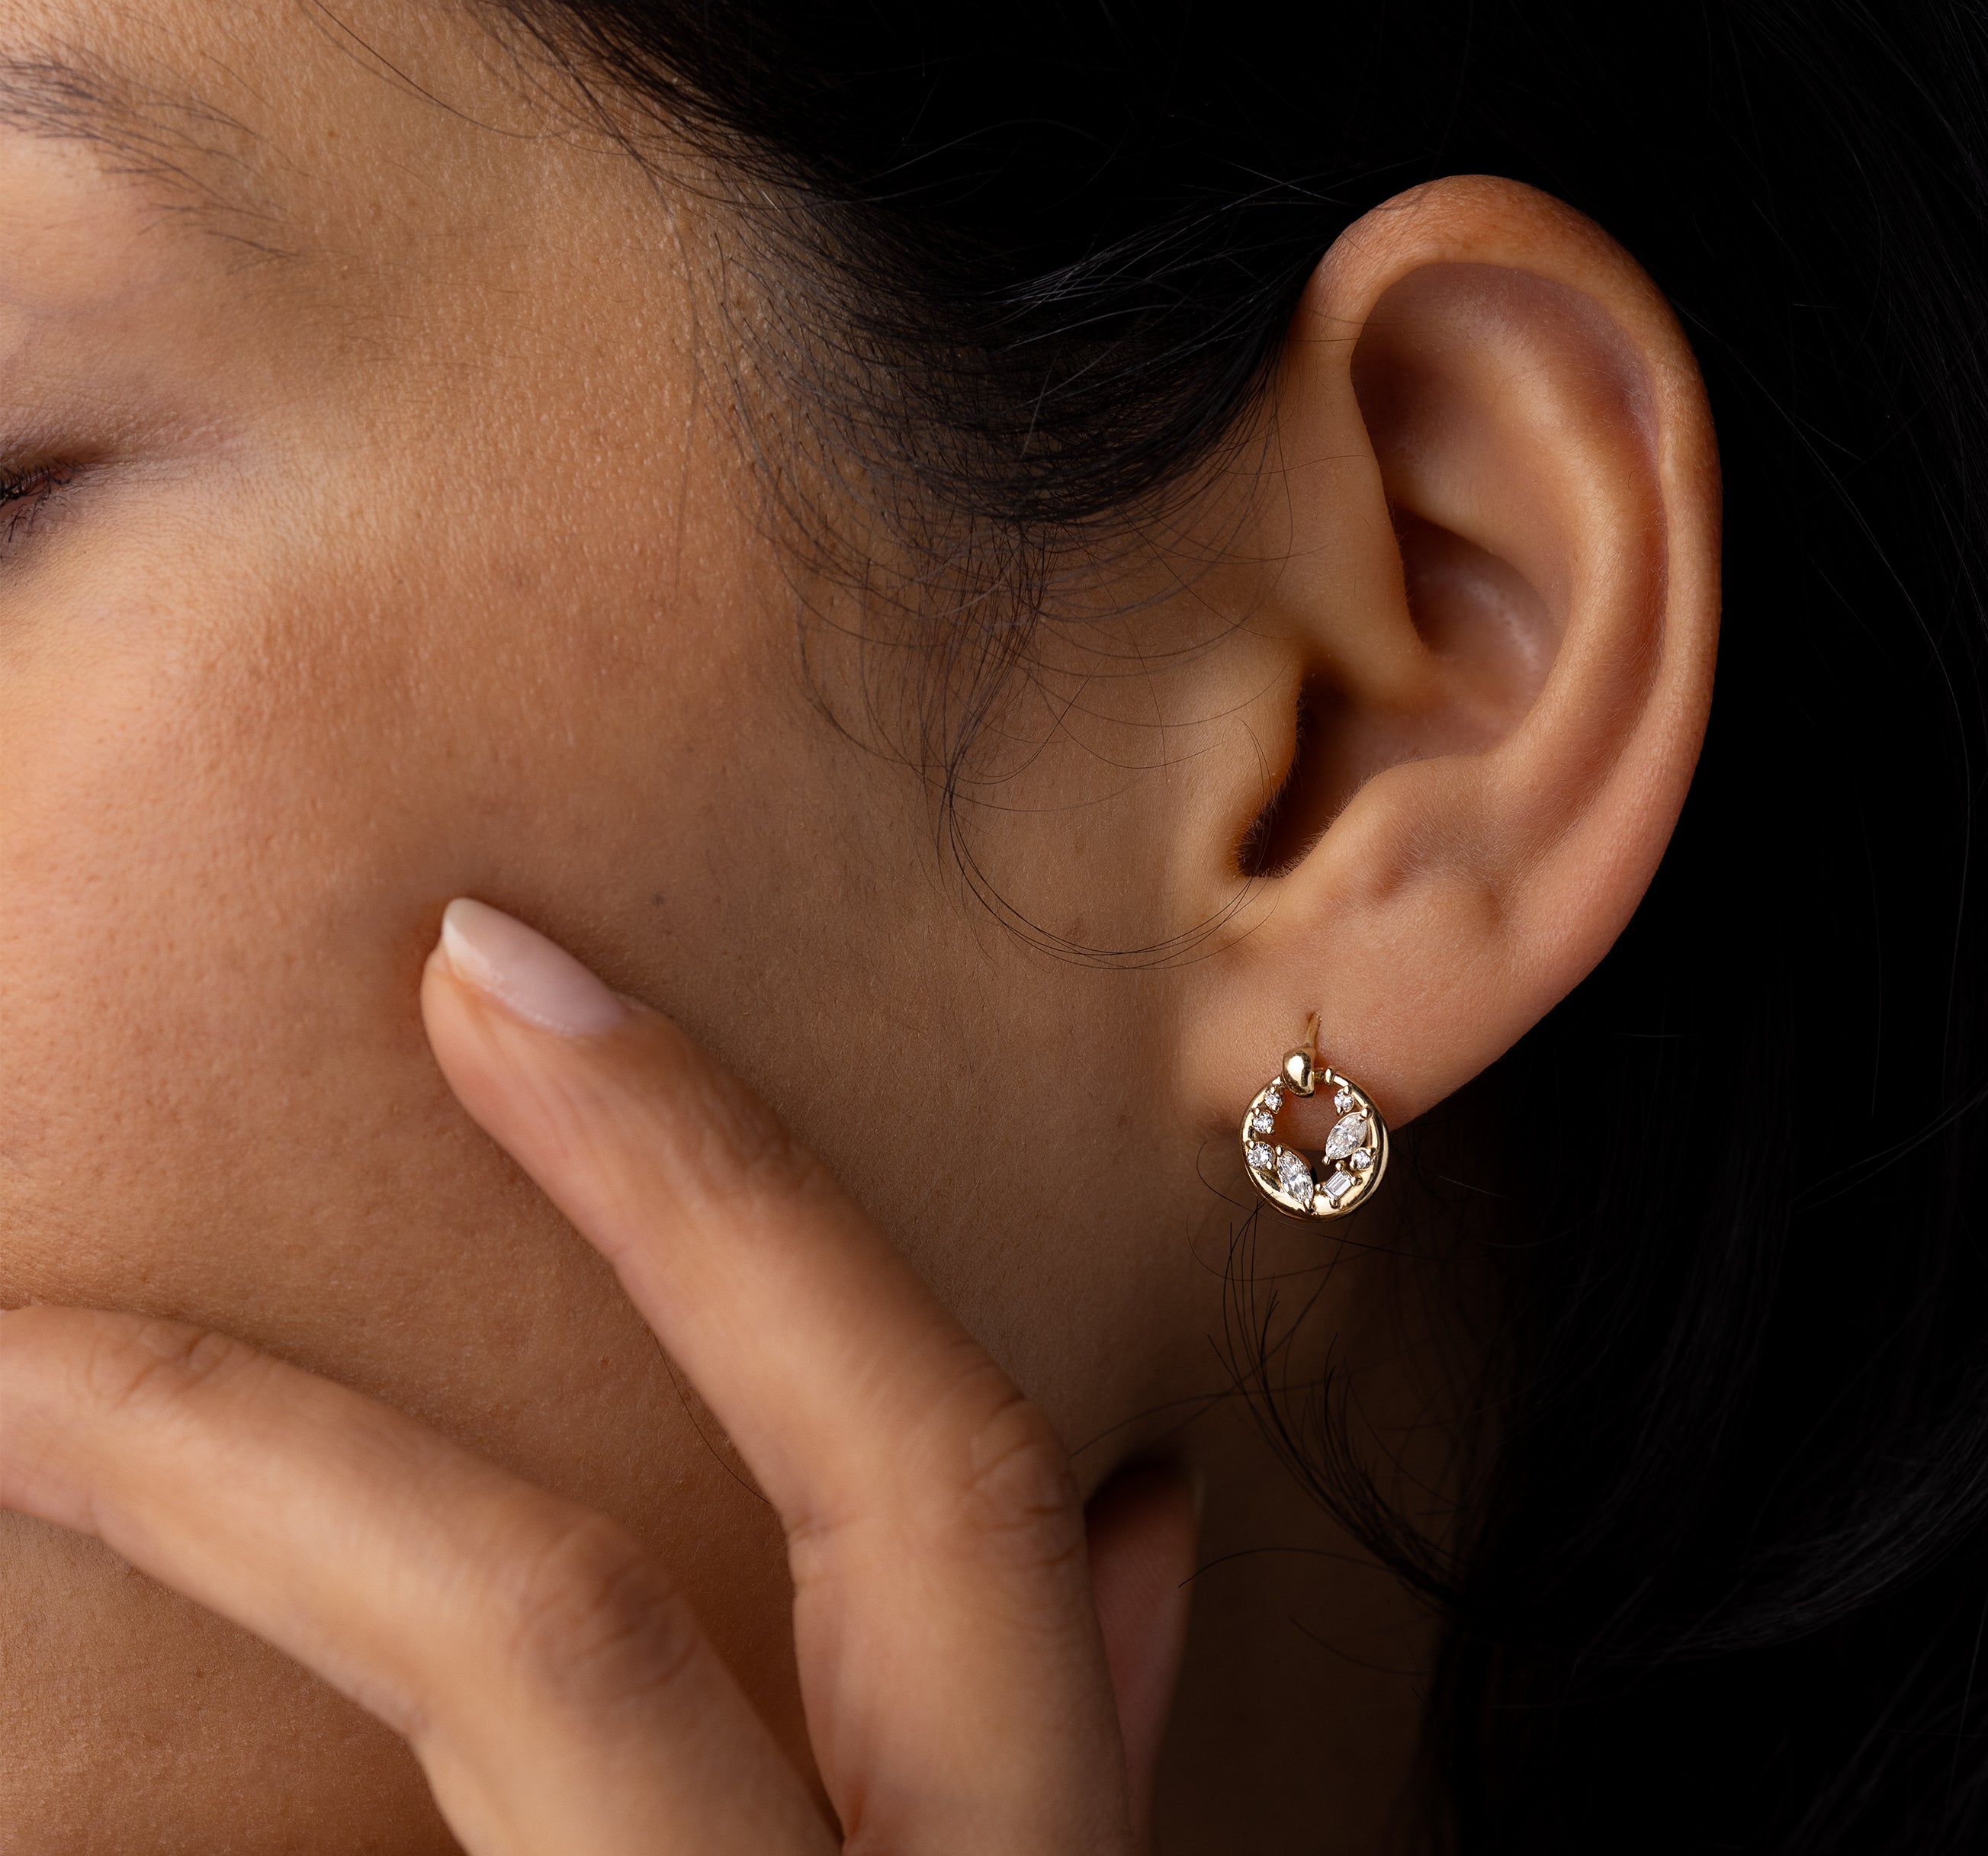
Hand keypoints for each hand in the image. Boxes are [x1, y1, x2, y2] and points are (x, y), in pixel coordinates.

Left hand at [0, 900, 1196, 1851]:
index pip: (913, 1484)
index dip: (713, 1195)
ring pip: (447, 1747)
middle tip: (103, 1224)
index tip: (496, 966)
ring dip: (170, 1574)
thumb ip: (1072, 1762)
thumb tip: (1132, 1517)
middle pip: (570, 1643)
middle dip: (303, 1440)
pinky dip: (113, 1838)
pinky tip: (48, 1776)